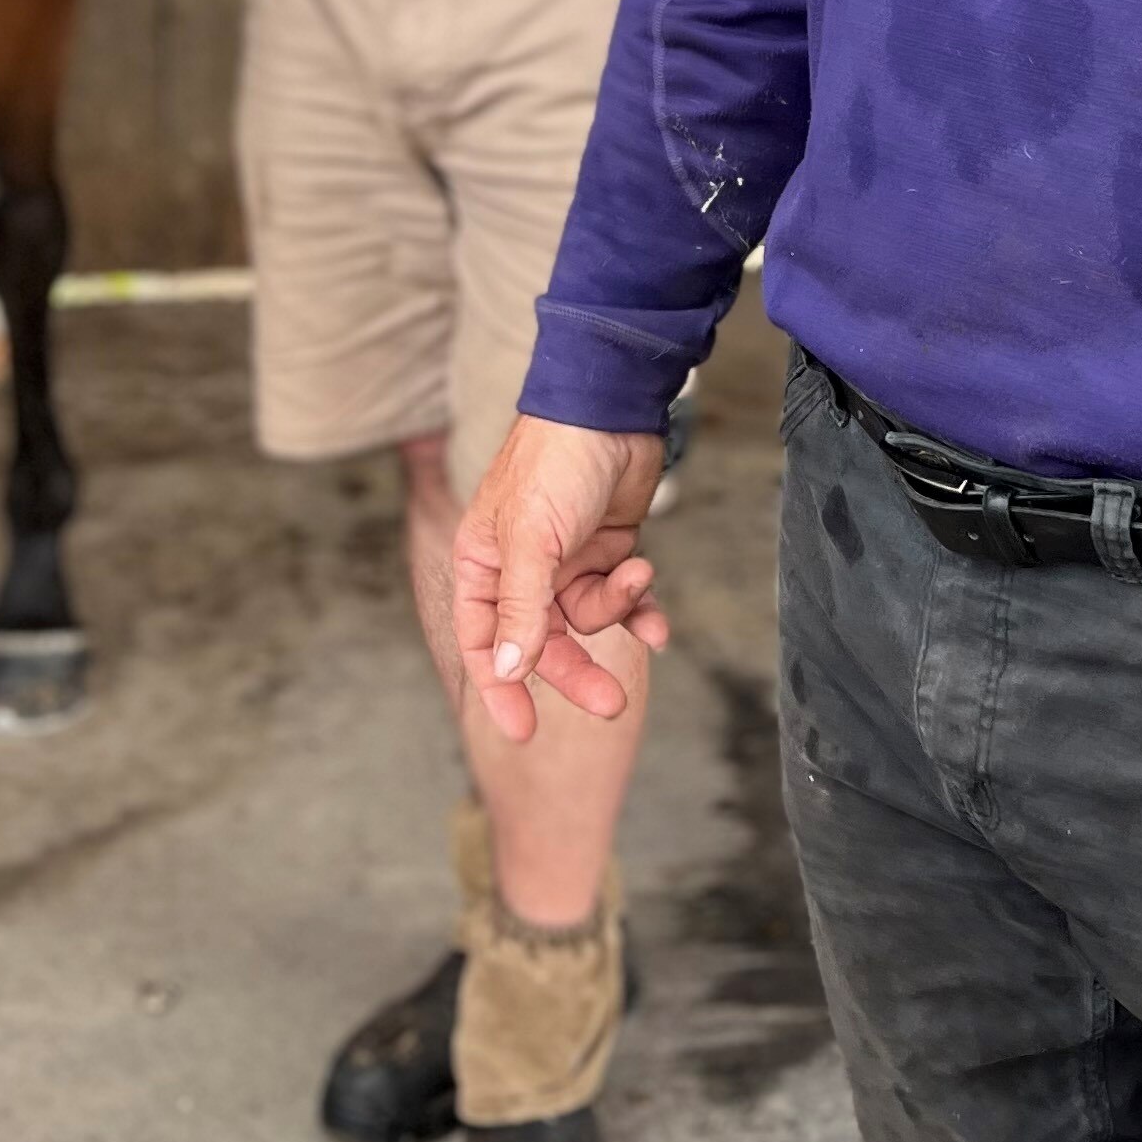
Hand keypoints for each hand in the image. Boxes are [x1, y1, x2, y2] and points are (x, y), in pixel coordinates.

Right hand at [452, 414, 668, 743]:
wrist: (611, 408)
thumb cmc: (555, 463)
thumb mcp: (532, 540)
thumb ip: (522, 609)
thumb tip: (509, 671)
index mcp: (484, 563)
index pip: (483, 640)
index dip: (500, 687)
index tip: (523, 732)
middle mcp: (521, 568)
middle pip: (543, 642)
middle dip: (577, 670)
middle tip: (611, 703)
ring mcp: (566, 560)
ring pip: (587, 619)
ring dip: (616, 611)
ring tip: (638, 581)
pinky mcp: (607, 550)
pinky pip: (621, 598)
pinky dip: (640, 608)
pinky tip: (658, 618)